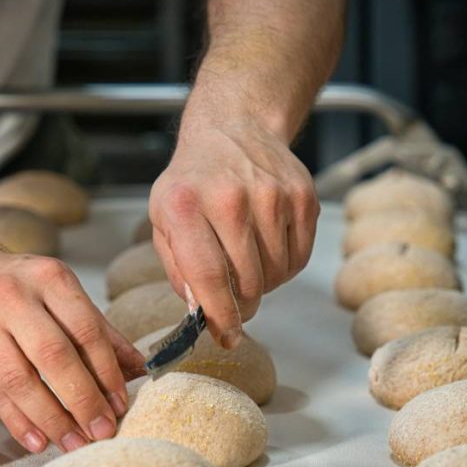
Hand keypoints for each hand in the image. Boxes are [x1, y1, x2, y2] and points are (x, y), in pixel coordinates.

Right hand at [0, 248, 144, 453]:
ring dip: (52, 418)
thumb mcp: (59, 294)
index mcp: (48, 277)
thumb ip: (99, 330)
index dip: (106, 371)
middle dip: (83, 400)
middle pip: (53, 355)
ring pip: (20, 380)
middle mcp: (11, 296)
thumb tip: (138, 369)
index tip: (120, 404)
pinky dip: (19, 421)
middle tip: (103, 431)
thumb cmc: (17, 288)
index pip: (86, 329)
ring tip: (75, 443)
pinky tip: (40, 441)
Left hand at [149, 115, 318, 347]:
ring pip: (276, 274)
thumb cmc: (193, 182)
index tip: (227, 337)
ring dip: (262, 283)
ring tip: (246, 261)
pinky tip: (267, 247)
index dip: (220, 316)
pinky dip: (284, 266)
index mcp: (186, 206)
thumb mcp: (163, 219)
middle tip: (234, 302)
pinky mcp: (302, 197)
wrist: (233, 129)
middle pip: (247, 281)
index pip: (208, 276)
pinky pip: (299, 258)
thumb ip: (178, 268)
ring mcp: (272, 196)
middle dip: (241, 305)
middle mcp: (231, 199)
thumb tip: (201, 311)